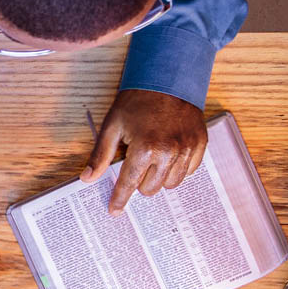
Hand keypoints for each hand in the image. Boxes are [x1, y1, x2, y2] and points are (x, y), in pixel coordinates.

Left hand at [81, 89, 207, 214]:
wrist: (167, 77)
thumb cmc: (137, 101)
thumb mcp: (112, 126)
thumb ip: (100, 155)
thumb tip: (87, 179)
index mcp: (145, 148)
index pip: (129, 184)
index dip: (119, 199)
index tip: (115, 210)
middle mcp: (169, 152)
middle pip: (151, 189)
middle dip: (139, 182)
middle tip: (135, 166)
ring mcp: (187, 149)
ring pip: (171, 184)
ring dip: (159, 178)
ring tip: (152, 160)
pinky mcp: (200, 144)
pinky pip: (188, 171)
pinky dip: (177, 169)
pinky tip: (168, 156)